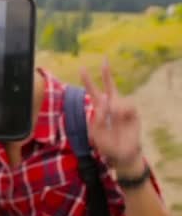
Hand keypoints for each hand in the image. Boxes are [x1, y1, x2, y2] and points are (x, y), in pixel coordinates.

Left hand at [81, 59, 143, 176]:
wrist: (122, 155)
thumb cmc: (107, 144)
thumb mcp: (96, 133)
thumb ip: (98, 119)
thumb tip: (106, 102)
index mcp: (99, 109)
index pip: (92, 91)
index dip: (87, 80)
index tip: (81, 68)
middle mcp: (111, 106)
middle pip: (109, 86)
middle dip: (106, 73)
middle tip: (104, 60)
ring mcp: (122, 109)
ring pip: (117, 98)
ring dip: (114, 106)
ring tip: (114, 116)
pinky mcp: (133, 113)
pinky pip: (127, 105)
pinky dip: (122, 110)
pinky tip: (121, 117)